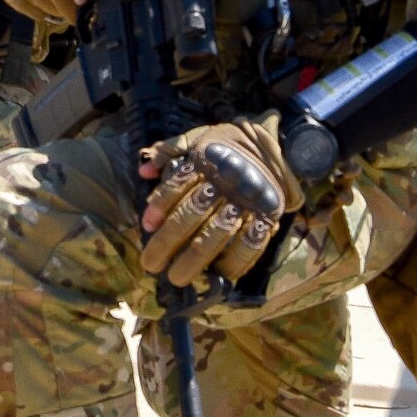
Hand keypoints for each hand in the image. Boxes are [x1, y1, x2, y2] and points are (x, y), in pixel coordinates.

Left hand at [139, 114, 296, 287]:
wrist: (271, 147)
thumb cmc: (224, 147)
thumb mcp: (197, 138)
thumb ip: (170, 150)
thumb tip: (144, 171)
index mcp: (206, 161)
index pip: (178, 184)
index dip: (160, 205)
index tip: (146, 226)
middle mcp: (224, 183)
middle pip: (191, 215)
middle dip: (167, 243)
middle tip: (151, 265)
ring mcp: (247, 202)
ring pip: (216, 234)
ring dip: (194, 260)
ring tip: (176, 277)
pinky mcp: (267, 216)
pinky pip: (251, 244)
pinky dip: (235, 262)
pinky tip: (218, 274)